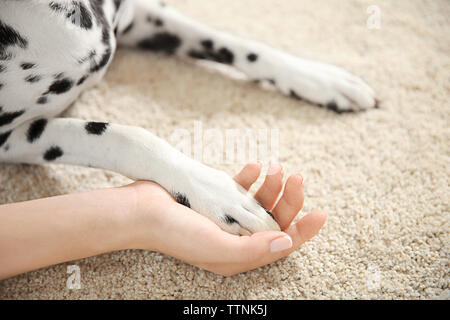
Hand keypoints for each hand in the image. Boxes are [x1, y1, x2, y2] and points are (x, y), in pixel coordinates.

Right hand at [129, 162, 326, 275]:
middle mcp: (237, 238)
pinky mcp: (217, 199)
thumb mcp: (217, 249)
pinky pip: (240, 188)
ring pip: (260, 202)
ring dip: (271, 185)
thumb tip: (287, 242)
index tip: (320, 212)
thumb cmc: (175, 233)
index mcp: (239, 255)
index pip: (280, 245)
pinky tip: (254, 165)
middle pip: (274, 220)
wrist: (141, 210)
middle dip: (289, 200)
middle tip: (297, 178)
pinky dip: (250, 177)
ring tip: (275, 168)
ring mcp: (227, 217)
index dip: (303, 231)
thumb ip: (254, 249)